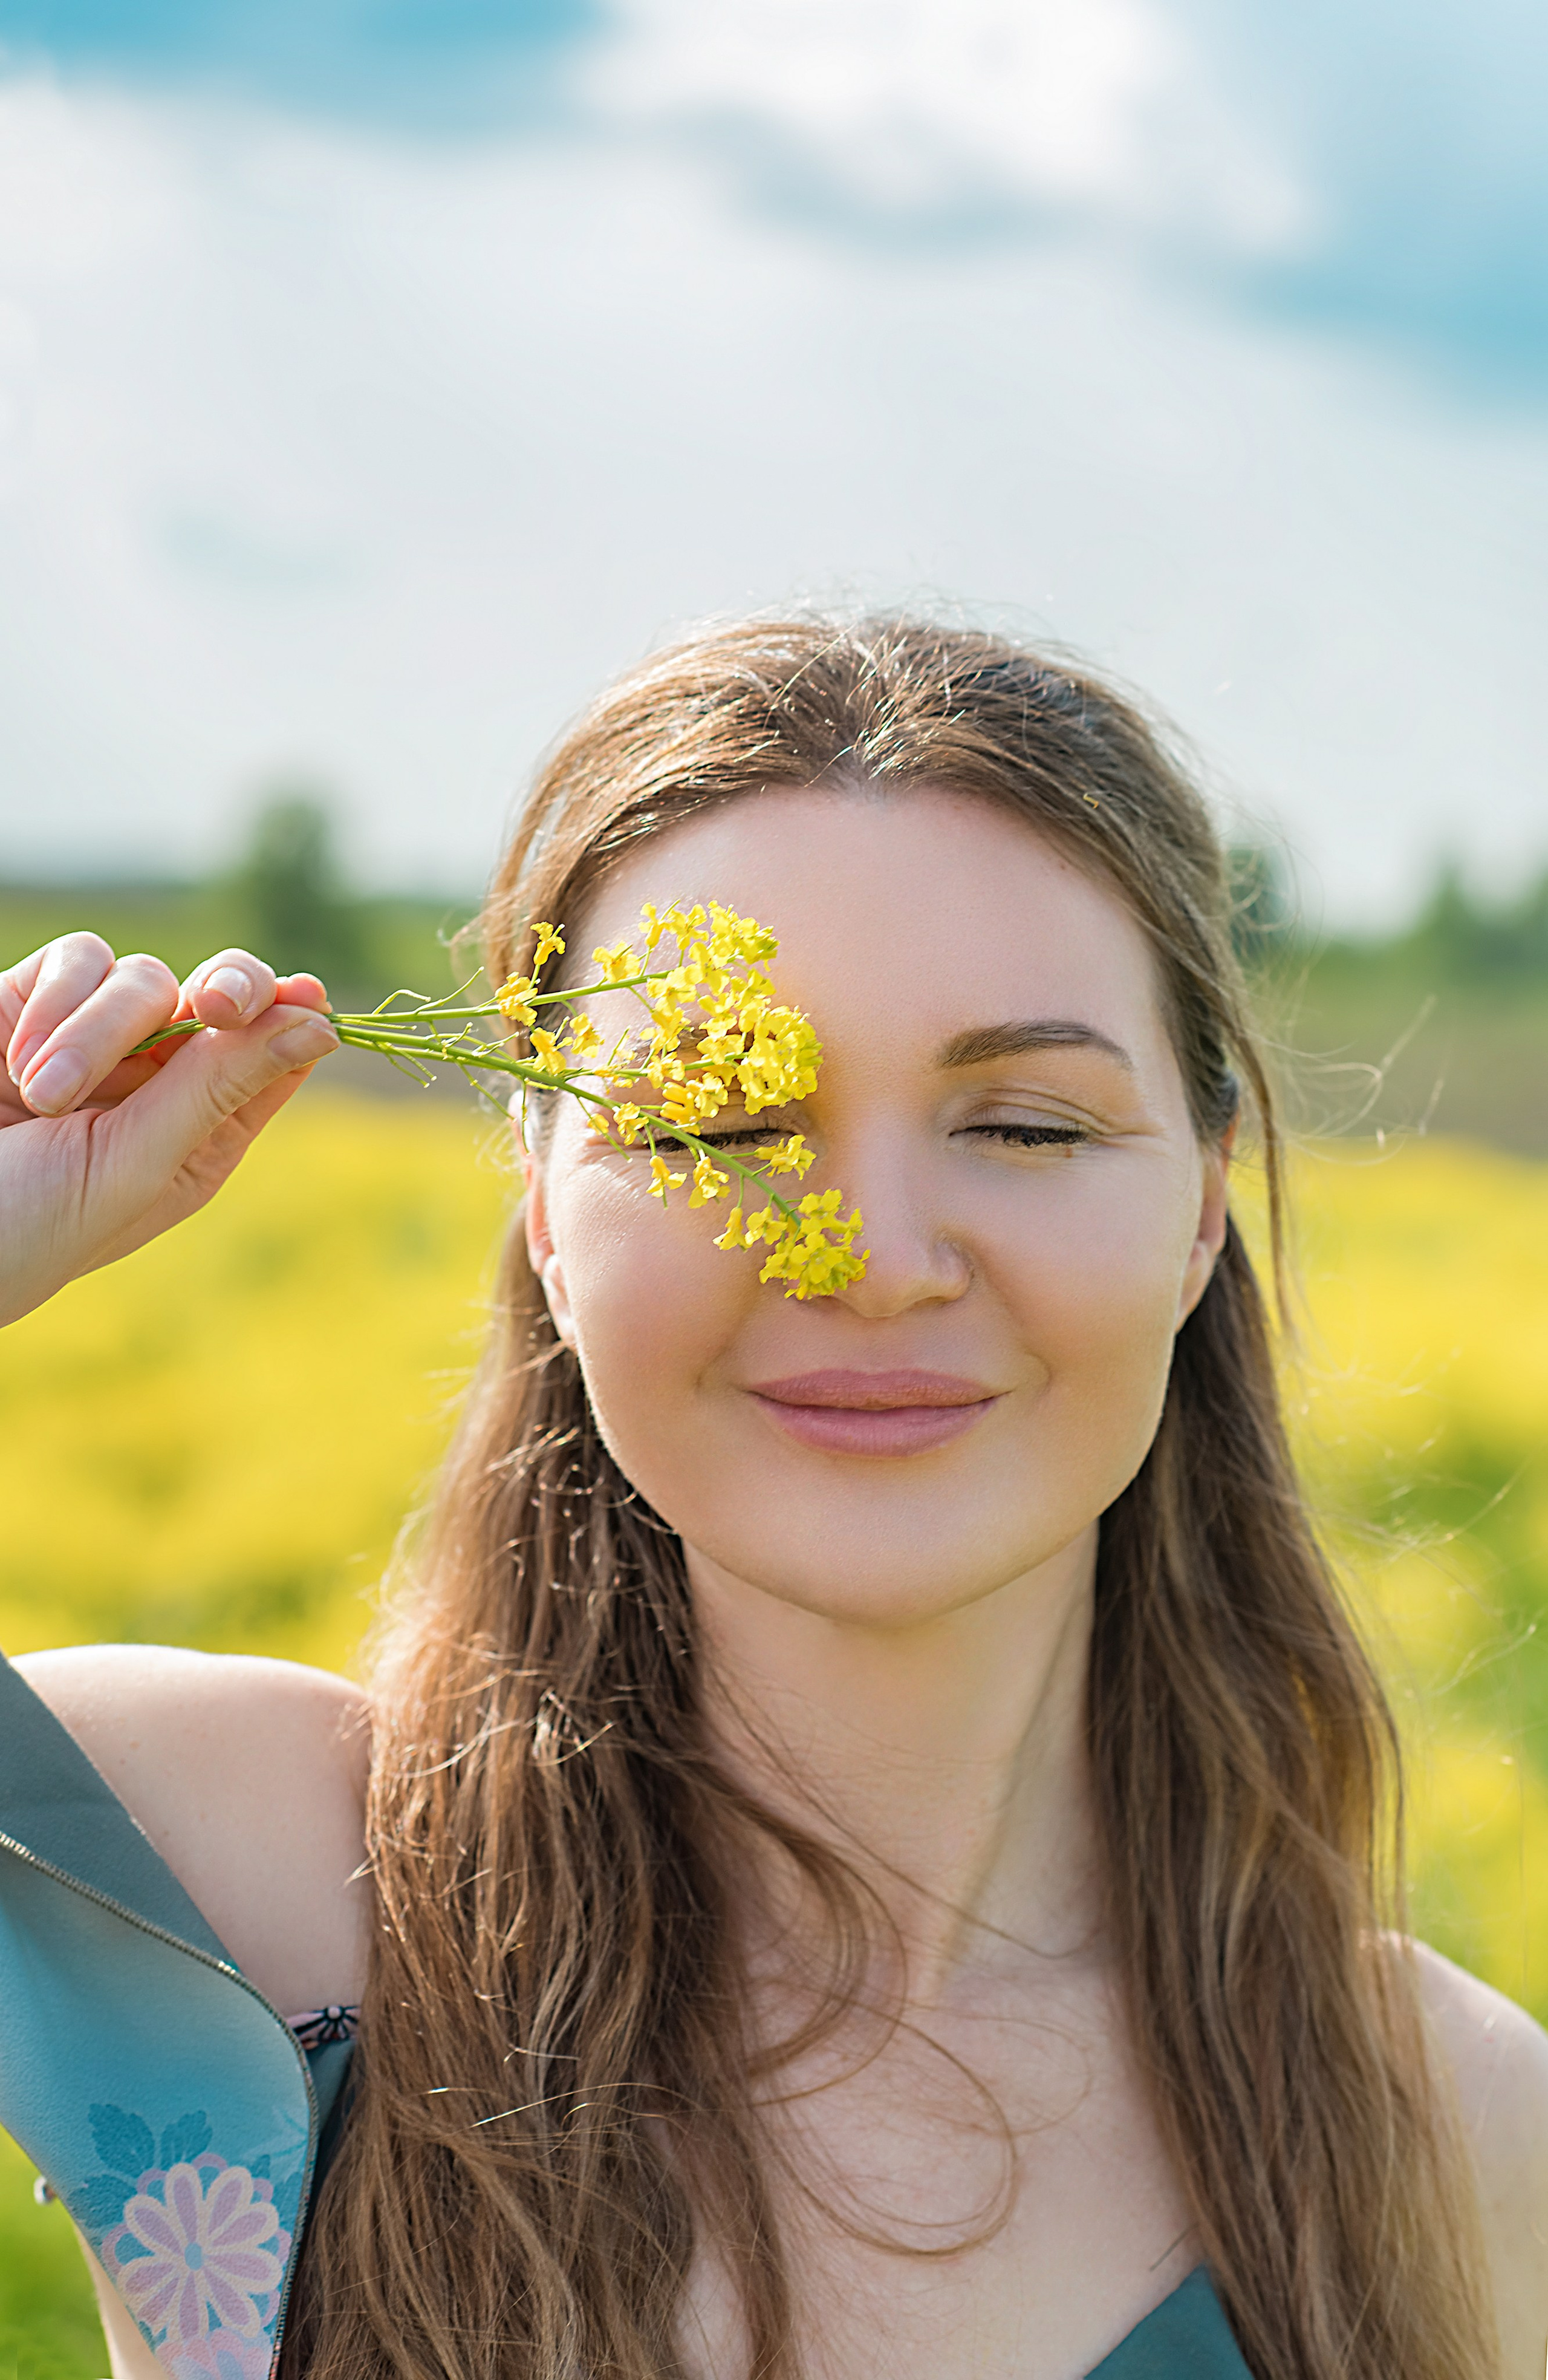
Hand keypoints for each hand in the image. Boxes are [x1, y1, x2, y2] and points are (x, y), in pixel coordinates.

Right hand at [1, 934, 338, 1325]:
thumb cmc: (26, 1223)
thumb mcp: (134, 1163)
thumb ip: (217, 1088)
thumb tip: (320, 1025)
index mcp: (199, 1137)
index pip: (271, 1058)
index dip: (294, 1018)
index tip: (308, 996)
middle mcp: (156, 1084)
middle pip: (228, 996)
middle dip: (233, 989)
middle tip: (220, 1002)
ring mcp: (97, 1040)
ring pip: (147, 979)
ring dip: (100, 1033)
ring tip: (42, 1098)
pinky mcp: (34, 1003)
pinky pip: (81, 960)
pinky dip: (56, 1004)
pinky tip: (17, 1065)